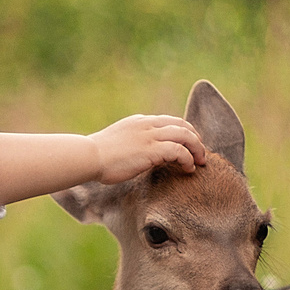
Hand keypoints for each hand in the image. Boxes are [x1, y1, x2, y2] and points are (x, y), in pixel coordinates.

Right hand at [87, 114, 206, 182]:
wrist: (89, 156)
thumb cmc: (96, 156)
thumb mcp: (116, 143)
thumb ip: (130, 144)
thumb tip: (134, 156)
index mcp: (139, 121)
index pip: (169, 121)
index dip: (184, 131)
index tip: (189, 144)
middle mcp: (147, 124)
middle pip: (182, 124)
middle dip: (195, 138)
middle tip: (201, 153)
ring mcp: (150, 135)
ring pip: (185, 135)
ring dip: (197, 148)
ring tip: (201, 162)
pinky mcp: (151, 150)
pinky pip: (179, 151)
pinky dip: (188, 159)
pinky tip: (189, 168)